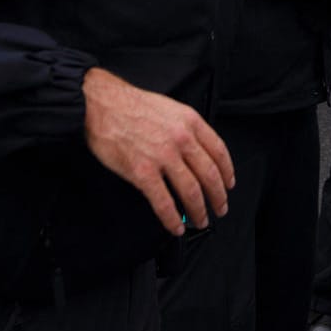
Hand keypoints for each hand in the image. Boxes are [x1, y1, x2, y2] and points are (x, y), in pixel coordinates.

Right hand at [82, 68, 233, 234]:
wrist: (101, 104)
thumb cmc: (131, 106)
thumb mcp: (169, 108)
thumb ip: (186, 129)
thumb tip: (196, 152)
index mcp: (190, 122)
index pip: (219, 151)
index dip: (227, 172)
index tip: (228, 184)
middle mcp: (181, 139)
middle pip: (209, 175)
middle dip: (218, 197)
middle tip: (220, 208)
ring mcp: (162, 157)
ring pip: (191, 191)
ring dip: (199, 211)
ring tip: (201, 220)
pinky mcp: (142, 172)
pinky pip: (163, 202)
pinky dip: (172, 219)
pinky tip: (176, 226)